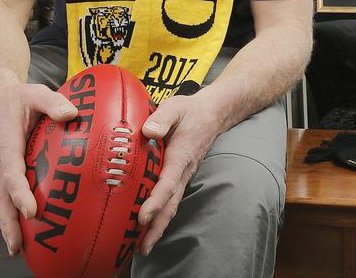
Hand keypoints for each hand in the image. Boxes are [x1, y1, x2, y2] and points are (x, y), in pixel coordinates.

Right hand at [0, 82, 76, 255]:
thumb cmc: (19, 96)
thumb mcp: (36, 93)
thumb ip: (53, 103)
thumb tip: (71, 113)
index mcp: (5, 144)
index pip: (11, 173)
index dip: (20, 194)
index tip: (31, 211)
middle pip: (1, 197)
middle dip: (8, 222)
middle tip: (18, 245)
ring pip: (0, 200)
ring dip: (8, 224)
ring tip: (18, 248)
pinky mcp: (3, 171)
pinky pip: (5, 196)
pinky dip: (11, 215)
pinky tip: (23, 232)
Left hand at [136, 93, 222, 254]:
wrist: (213, 114)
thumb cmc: (190, 111)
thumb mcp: (176, 107)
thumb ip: (162, 118)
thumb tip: (148, 131)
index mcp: (181, 156)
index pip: (168, 183)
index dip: (155, 201)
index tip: (142, 217)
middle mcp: (183, 171)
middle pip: (171, 204)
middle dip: (157, 227)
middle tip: (142, 248)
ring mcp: (183, 176)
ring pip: (172, 206)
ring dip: (158, 227)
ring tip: (142, 247)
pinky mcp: (180, 177)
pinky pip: (170, 200)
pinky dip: (160, 216)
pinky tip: (148, 227)